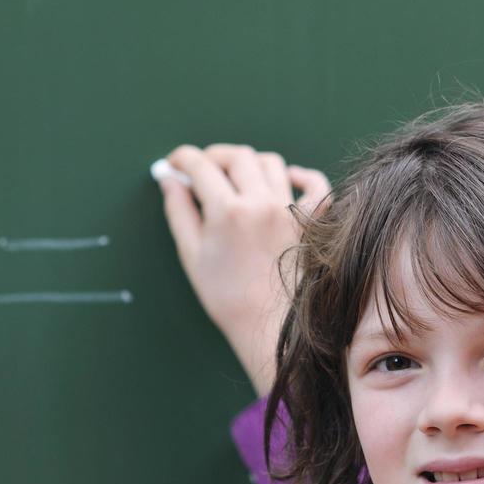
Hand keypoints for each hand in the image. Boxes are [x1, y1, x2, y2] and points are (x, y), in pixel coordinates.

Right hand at [157, 144, 330, 395]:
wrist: (268, 326)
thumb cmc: (226, 297)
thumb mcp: (192, 254)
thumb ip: (179, 211)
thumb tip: (169, 180)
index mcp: (227, 211)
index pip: (200, 166)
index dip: (182, 159)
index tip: (174, 164)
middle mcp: (261, 202)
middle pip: (236, 156)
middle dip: (214, 157)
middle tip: (201, 170)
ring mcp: (289, 210)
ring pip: (270, 163)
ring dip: (248, 163)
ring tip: (235, 178)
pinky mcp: (310, 222)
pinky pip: (313, 184)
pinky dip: (299, 175)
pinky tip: (285, 180)